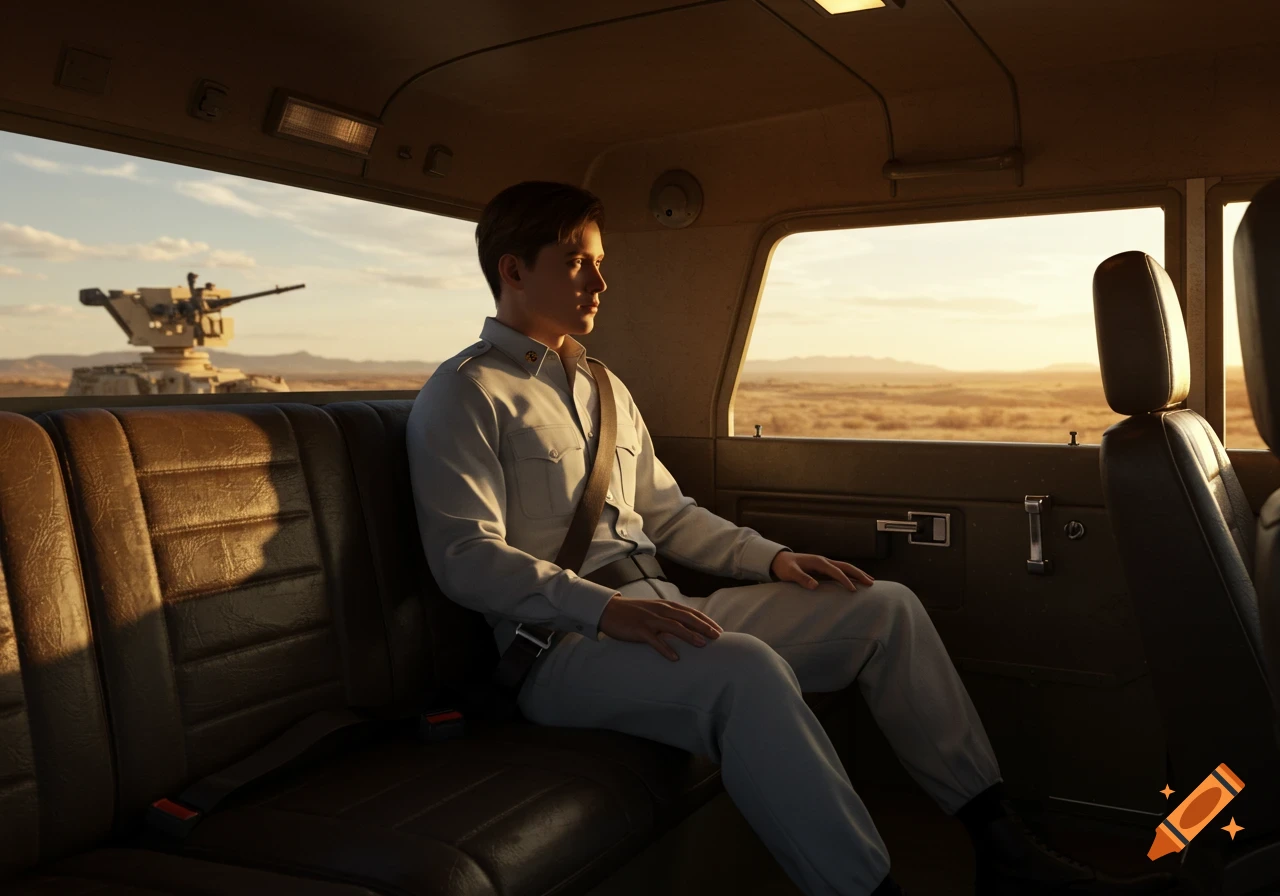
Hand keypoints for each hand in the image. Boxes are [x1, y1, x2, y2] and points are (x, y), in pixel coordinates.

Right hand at [598, 595, 723, 661]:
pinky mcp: (639, 629)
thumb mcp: (655, 611)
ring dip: (689, 635)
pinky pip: (654, 640)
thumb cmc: (634, 613)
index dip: (706, 620)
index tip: (719, 630)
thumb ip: (670, 617)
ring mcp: (650, 619)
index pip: (691, 612)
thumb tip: (688, 629)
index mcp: (666, 606)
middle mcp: (660, 610)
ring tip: (702, 645)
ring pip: (673, 627)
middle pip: (686, 618)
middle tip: (717, 637)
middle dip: (703, 627)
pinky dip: (665, 649)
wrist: (609, 611)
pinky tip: (675, 658)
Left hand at [771, 551, 874, 591]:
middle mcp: (824, 561)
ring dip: (858, 573)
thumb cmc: (785, 567)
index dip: (845, 580)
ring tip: (871, 581)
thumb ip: (801, 578)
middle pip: (846, 566)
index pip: (836, 571)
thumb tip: (815, 586)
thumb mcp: (790, 573)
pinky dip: (850, 575)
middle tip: (871, 583)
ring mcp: (825, 563)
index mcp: (818, 562)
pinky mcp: (823, 568)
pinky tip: (856, 581)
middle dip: (859, 574)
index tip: (854, 590)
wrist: (779, 559)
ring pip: (845, 567)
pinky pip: (840, 571)